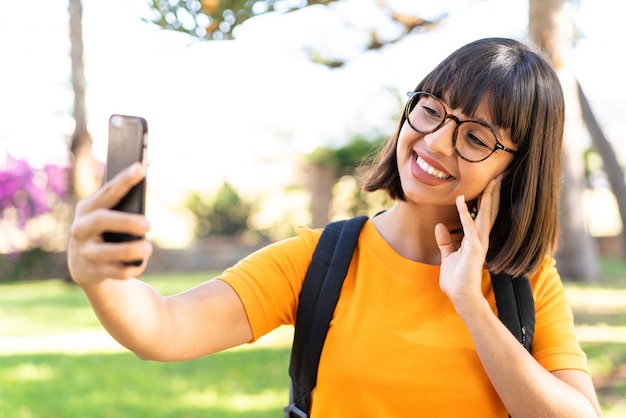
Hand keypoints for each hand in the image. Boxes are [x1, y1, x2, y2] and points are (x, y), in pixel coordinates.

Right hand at [68, 163, 152, 284]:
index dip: (123, 180)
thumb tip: (144, 196)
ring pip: (106, 252)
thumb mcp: (109, 217)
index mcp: (87, 209)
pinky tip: (141, 262)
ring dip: (129, 250)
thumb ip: (123, 207)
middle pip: (101, 221)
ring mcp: (84, 252)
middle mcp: (81, 229)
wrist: (86, 265)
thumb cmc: (107, 231)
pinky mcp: (92, 272)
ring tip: (148, 248)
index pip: (107, 192)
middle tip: (148, 224)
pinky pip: (115, 272)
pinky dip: (131, 268)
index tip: (140, 168)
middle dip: (125, 221)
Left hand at [435, 176, 501, 310]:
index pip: (483, 215)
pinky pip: (469, 227)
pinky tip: (462, 200)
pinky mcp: (473, 249)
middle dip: (493, 193)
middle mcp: (481, 239)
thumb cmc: (456, 280)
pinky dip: (465, 213)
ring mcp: (479, 244)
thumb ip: (445, 241)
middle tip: (498, 174)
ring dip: (487, 197)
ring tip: (492, 180)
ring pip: (485, 215)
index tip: (490, 183)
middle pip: (489, 211)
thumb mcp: (448, 256)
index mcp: (476, 239)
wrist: (461, 297)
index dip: (486, 199)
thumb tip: (439, 226)